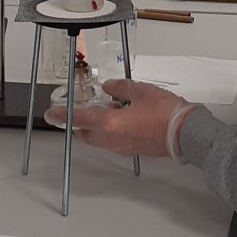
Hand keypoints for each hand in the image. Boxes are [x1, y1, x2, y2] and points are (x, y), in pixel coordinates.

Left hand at [72, 79, 191, 157]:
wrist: (185, 134)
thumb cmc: (165, 113)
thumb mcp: (141, 91)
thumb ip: (120, 88)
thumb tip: (109, 87)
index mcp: (110, 124)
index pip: (79, 119)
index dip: (63, 115)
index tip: (51, 113)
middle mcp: (112, 139)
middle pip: (86, 133)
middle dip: (79, 123)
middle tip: (78, 110)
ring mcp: (121, 148)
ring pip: (99, 139)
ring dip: (97, 126)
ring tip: (109, 107)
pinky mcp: (131, 150)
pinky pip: (112, 141)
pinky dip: (110, 130)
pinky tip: (122, 116)